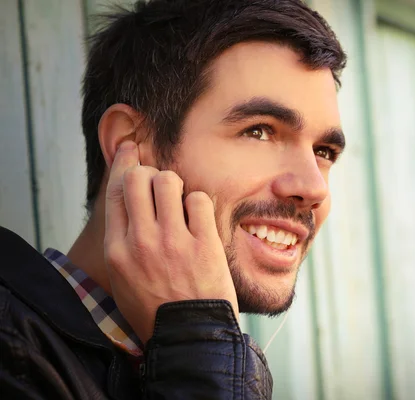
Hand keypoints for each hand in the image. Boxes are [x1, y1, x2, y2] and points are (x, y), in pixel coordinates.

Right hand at [103, 141, 238, 343]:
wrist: (189, 336)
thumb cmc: (156, 309)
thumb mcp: (124, 279)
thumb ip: (124, 241)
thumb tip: (131, 207)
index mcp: (117, 250)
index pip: (114, 192)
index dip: (123, 164)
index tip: (131, 150)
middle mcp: (141, 241)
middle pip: (138, 178)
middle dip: (150, 173)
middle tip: (161, 185)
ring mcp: (172, 241)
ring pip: (168, 181)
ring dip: (176, 184)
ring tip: (182, 202)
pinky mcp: (203, 244)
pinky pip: (199, 199)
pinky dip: (199, 203)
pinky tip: (199, 219)